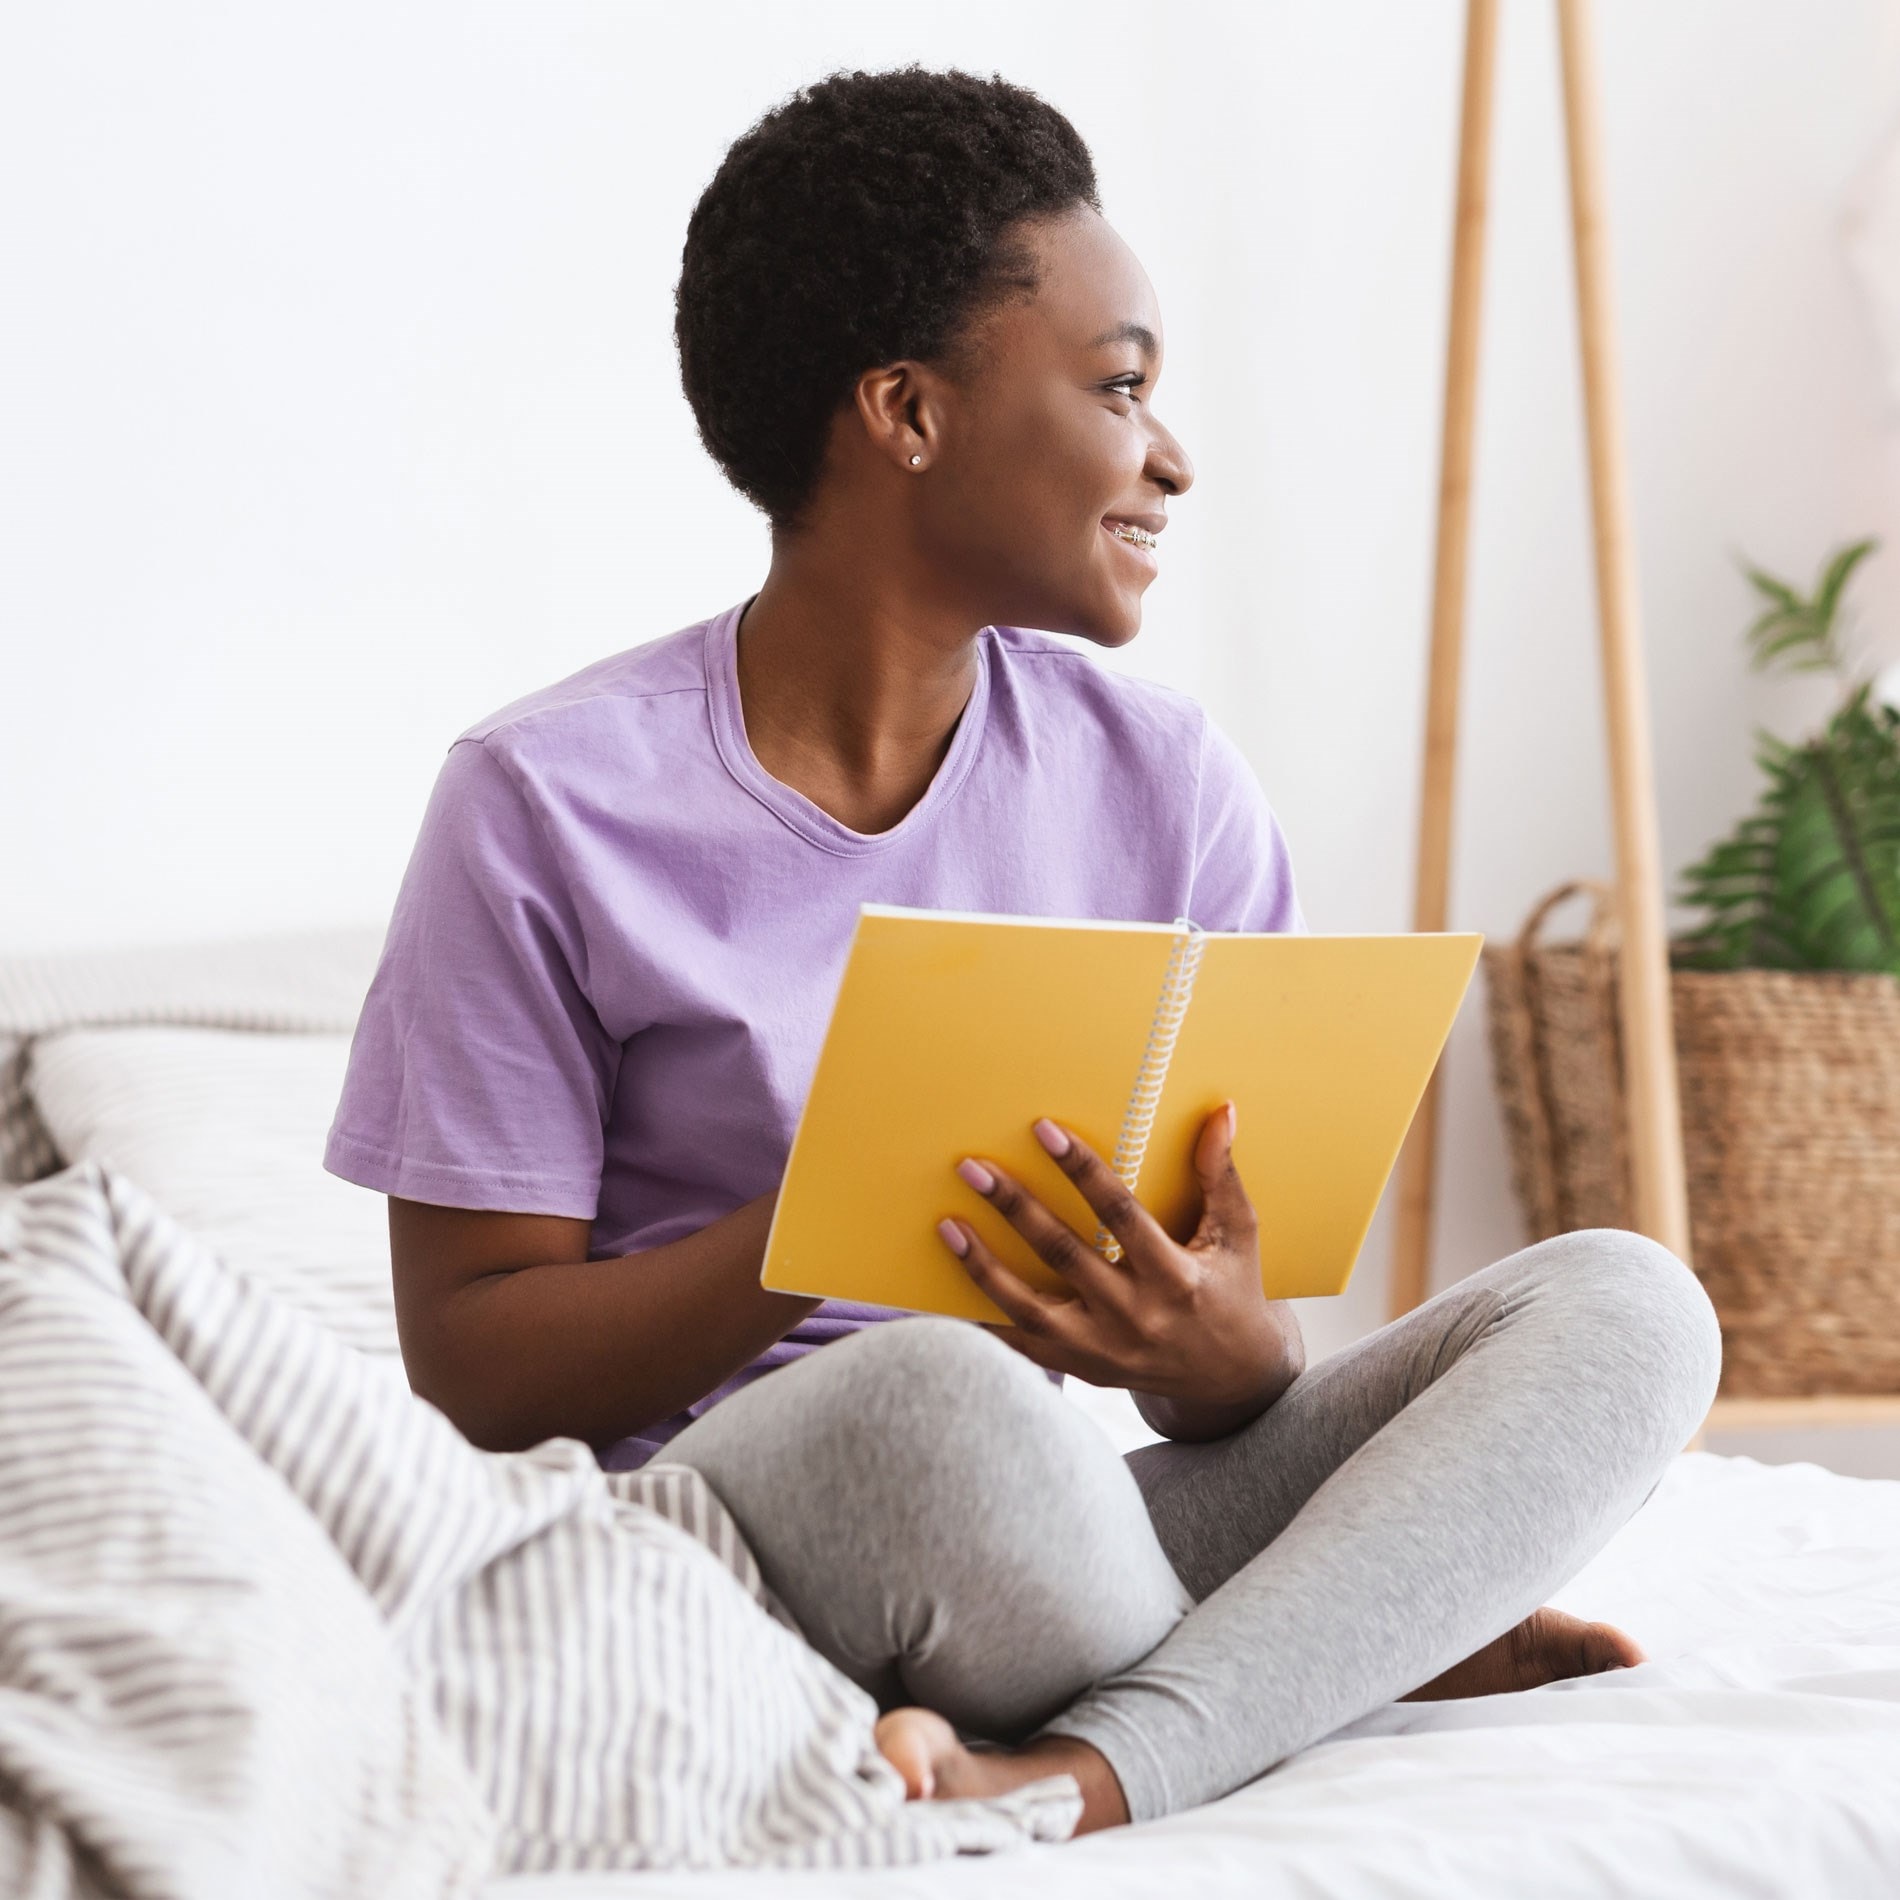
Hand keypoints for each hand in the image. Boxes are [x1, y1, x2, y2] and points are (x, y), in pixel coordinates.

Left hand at [936, 1104, 1303, 1439]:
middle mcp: (1135, 1316)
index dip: (1081, 1170)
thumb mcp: (1239, 1234)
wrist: (1230, 1379)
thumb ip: (1220, 1174)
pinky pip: (1022, 1347)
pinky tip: (944, 1295)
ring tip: (947, 1225)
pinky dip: (983, 1323)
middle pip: (1063, 1254)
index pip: (1119, 1214)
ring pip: (1030, 1307)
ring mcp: (1103, 1349)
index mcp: (1175, 1277)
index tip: (1043, 1129)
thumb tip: (1222, 1112)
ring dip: (984, 1266)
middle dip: (1015, 1207)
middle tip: (972, 1167)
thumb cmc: (1233, 1291)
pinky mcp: (1082, 1370)